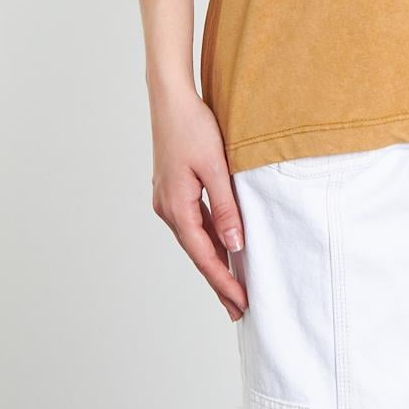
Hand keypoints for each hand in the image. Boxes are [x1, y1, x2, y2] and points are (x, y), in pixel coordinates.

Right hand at [150, 78, 247, 322]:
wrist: (170, 99)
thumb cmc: (193, 127)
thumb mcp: (216, 167)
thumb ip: (226, 207)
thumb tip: (234, 245)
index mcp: (176, 206)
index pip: (203, 255)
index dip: (222, 280)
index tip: (240, 302)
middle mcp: (167, 208)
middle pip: (197, 253)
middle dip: (218, 280)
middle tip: (238, 309)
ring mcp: (167, 200)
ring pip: (194, 240)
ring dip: (213, 262)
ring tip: (232, 286)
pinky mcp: (172, 191)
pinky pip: (193, 223)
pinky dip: (208, 240)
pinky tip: (222, 248)